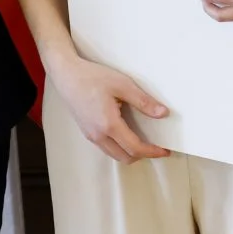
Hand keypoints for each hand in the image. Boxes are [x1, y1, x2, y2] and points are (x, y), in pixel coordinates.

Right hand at [51, 53, 170, 162]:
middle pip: (125, 157)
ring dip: (131, 153)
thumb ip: (144, 101)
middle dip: (143, 155)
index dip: (152, 152)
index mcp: (109, 125)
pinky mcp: (87, 132)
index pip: (135, 148)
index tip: (165, 151)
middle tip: (157, 148)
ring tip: (145, 142)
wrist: (67, 76)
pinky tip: (128, 134)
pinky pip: (107, 148)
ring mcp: (91, 136)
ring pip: (115, 155)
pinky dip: (121, 147)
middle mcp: (98, 135)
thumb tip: (163, 113)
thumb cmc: (93, 77)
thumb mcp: (123, 85)